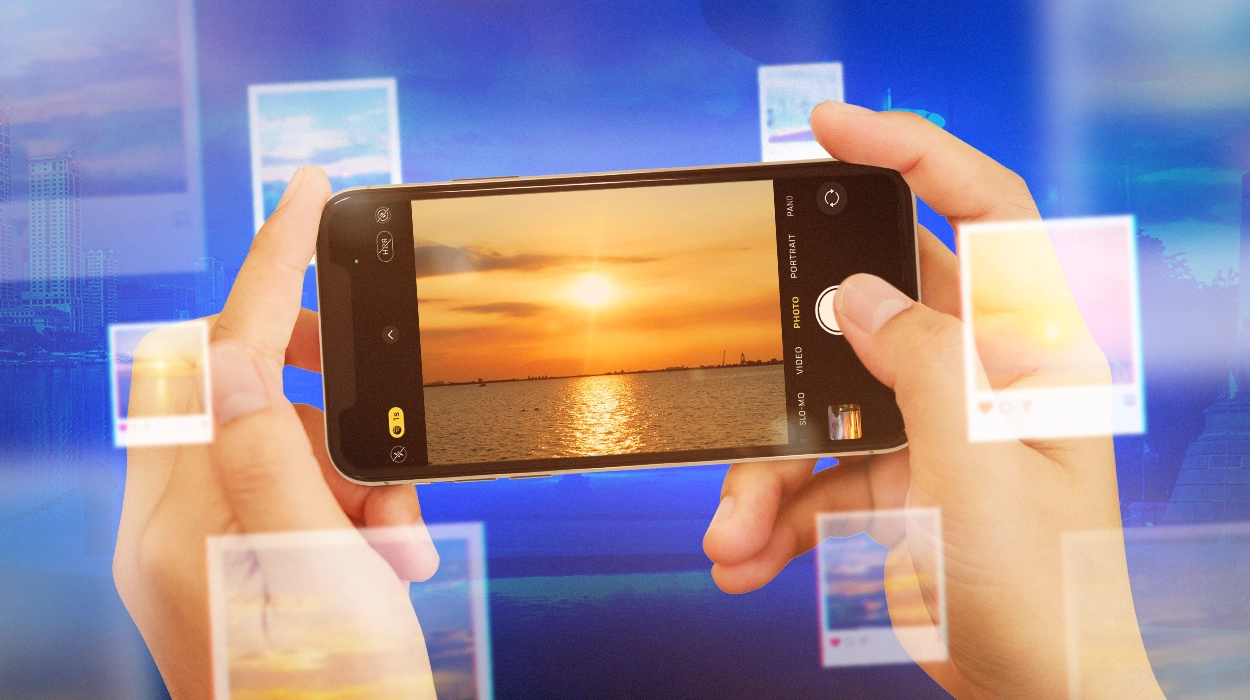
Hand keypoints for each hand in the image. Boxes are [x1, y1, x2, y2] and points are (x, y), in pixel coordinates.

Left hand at [113, 167, 439, 698]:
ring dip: (360, 464)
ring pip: (288, 439)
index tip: (309, 191)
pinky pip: (303, 487)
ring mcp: (213, 544)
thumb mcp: (313, 567)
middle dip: (329, 384)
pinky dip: (358, 500)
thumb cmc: (332, 692)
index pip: (219, 355)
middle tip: (382, 380)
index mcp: (178, 522)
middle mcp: (181, 525)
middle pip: (243, 386)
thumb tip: (230, 358)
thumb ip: (267, 458)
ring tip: (396, 530)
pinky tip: (388, 549)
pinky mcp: (251, 559)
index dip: (271, 266)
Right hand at [702, 104, 1161, 697]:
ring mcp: (927, 430)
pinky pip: (812, 477)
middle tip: (738, 332)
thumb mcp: (980, 467)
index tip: (831, 131)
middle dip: (793, 347)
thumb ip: (922, 364)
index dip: (914, 154)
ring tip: (729, 528)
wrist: (1041, 697)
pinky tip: (744, 554)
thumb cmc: (1049, 591)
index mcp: (1027, 351)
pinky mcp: (891, 483)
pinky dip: (771, 514)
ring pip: (820, 406)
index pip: (984, 216)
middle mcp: (974, 376)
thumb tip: (858, 297)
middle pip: (866, 315)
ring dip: (762, 469)